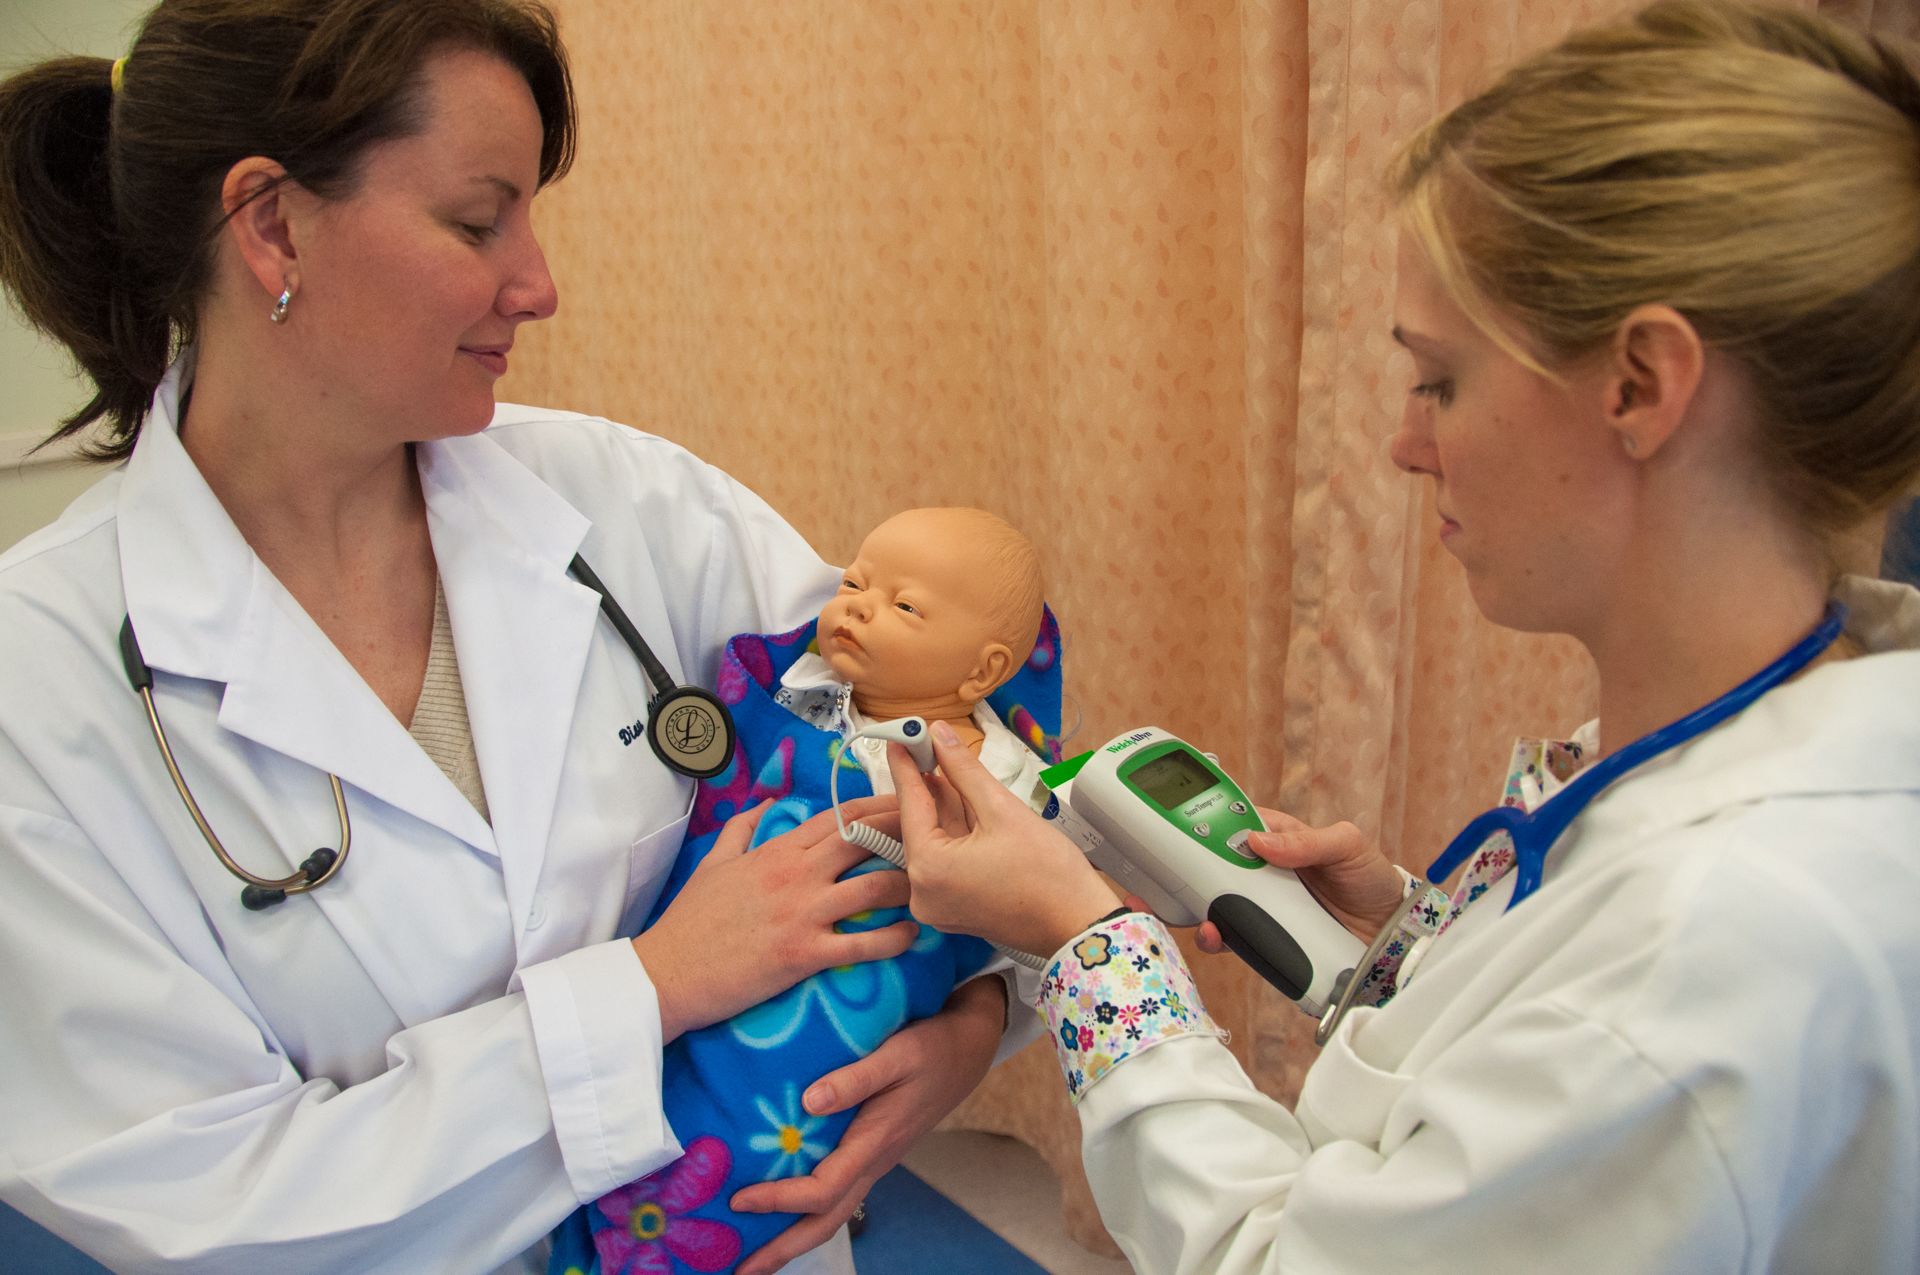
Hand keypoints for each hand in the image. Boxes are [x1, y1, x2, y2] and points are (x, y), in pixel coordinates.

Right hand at [633, 797, 916, 1040]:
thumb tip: (765, 804)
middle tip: (936, 838)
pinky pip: (864, 944)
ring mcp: (802, 914)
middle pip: (866, 841)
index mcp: (777, 851)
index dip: (880, 806)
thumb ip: (742, 829)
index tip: (909, 802)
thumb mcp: (713, 863)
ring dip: (909, 887)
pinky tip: (912, 936)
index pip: (840, 816)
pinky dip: (895, 939)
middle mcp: (795, 875)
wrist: (667, 972)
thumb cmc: (690, 920)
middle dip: (907, 833)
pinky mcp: (804, 954)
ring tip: (930, 889)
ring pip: (874, 888)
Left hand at [729, 973, 1007, 1274]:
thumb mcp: (897, 1053)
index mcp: (876, 1142)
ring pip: (832, 1212)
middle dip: (784, 1249)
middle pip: (827, 1221)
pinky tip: (782, 1209)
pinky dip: (805, 1210)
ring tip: (755, 1253)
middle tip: (741, 1270)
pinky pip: (836, 1193)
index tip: (739, 1199)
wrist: (967, 1051)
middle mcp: (874, 1161)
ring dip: (793, 1237)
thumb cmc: (932, 1048)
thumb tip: (809, 1102)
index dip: (780, 1199)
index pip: (823, 1189)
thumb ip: (855, 1077)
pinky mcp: (871, 1151)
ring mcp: (874, 1161)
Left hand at [892, 721, 1119, 959]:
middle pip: (920, 825)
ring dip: (945, 806)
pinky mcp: (955, 910)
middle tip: (930, 744)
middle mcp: (922, 893)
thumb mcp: (1002, 810)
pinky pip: (946, 861)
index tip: (900, 735)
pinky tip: (966, 801)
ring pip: (935, 841)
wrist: (1078, 924)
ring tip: (950, 765)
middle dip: (929, 785)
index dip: (907, 765)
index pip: (911, 803)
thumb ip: (964, 770)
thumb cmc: (1047, 871)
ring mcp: (938, 906)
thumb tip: (939, 734)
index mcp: (928, 869)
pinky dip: (955, 832)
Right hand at [1195, 808, 1402, 950]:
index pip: (1236, 825)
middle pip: (1218, 867)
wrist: (1392, 933)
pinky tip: (1218, 939)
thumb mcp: (1348, 846)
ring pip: (1221, 903)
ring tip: (1205, 921)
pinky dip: (1222, 939)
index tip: (1186, 833)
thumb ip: (1307, 841)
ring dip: (1203, 910)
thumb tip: (1259, 841)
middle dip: (1192, 873)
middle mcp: (1265, 871)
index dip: (1209, 826)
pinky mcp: (1269, 936)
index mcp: (1280, 837)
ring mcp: (1265, 905)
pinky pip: (1238, 937)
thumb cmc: (1371, 877)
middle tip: (1177, 881)